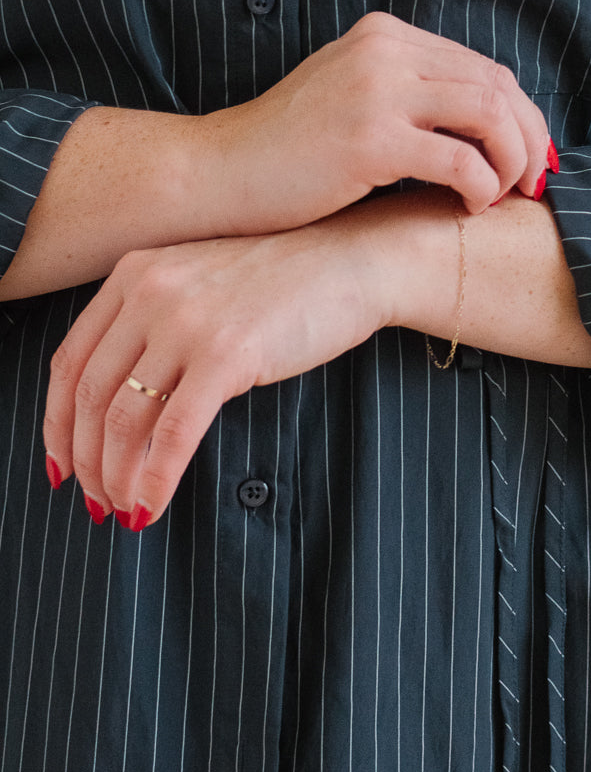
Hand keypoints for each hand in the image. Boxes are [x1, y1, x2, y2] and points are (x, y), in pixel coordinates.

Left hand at [41, 210, 403, 527]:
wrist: (352, 262)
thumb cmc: (284, 282)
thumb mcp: (201, 285)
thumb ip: (154, 322)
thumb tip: (117, 408)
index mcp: (136, 272)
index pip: (69, 361)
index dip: (57, 424)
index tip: (64, 464)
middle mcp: (151, 291)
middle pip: (89, 396)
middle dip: (86, 462)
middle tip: (97, 500)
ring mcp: (187, 320)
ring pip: (122, 421)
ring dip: (117, 478)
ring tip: (126, 510)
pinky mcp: (227, 353)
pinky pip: (172, 434)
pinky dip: (155, 480)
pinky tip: (153, 506)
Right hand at [199, 11, 548, 229]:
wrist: (218, 174)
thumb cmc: (287, 152)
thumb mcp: (352, 95)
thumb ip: (408, 91)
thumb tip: (487, 120)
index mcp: (385, 35)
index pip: (483, 66)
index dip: (520, 115)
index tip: (529, 158)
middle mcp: (385, 50)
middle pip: (496, 85)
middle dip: (527, 139)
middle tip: (531, 185)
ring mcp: (377, 90)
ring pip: (489, 116)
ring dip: (511, 162)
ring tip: (500, 197)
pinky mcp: (371, 139)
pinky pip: (461, 161)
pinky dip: (480, 188)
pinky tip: (467, 209)